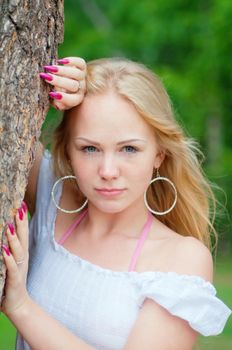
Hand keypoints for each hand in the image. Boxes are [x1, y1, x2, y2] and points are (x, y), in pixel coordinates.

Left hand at [1, 202, 29, 316]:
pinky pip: (11, 268)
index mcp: (22, 253)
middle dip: (21, 223)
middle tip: (19, 208)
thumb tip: (7, 232)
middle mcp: (22, 259)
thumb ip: (12, 248)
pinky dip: (8, 259)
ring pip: (18, 251)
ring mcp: (19, 269)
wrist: (18, 304)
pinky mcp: (14, 280)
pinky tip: (3, 251)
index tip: (22, 204)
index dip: (23, 220)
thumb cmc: (12, 281)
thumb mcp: (13, 262)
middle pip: (23, 238)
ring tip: (8, 226)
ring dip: (13, 239)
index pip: (23, 233)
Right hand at [39, 57, 86, 110]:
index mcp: (76, 100)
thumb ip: (55, 101)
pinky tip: (60, 61)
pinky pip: (81, 63)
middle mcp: (81, 89)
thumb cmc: (57, 94)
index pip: (72, 100)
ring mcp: (82, 78)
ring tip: (50, 68)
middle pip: (73, 85)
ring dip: (62, 70)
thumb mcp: (55, 101)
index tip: (51, 93)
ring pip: (76, 74)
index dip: (63, 97)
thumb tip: (52, 94)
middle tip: (46, 77)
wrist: (64, 84)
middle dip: (59, 81)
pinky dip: (72, 61)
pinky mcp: (82, 68)